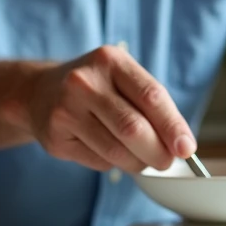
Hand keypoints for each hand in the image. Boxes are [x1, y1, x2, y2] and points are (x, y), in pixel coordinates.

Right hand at [26, 45, 194, 172]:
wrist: (38, 92)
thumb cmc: (96, 87)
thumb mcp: (122, 79)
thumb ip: (152, 106)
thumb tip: (182, 145)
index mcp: (111, 61)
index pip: (151, 96)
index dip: (173, 126)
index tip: (187, 149)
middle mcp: (85, 82)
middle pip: (133, 128)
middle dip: (158, 152)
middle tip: (166, 161)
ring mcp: (66, 110)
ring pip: (116, 151)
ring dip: (138, 162)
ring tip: (142, 159)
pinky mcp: (55, 138)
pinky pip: (98, 161)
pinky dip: (113, 163)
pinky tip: (110, 152)